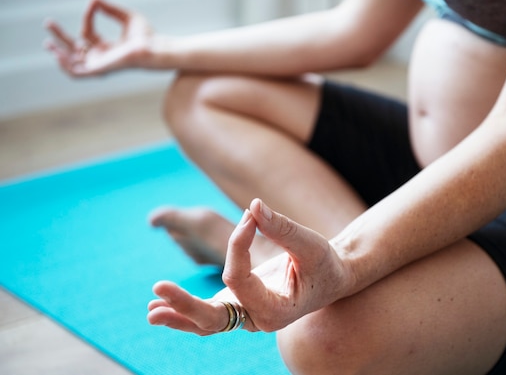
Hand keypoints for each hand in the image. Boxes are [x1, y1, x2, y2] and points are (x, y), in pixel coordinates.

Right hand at [44, 0, 152, 76]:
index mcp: (108, 48)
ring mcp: (101, 65)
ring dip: (59, 54)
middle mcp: (102, 58)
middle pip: (75, 49)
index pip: (88, 33)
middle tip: (48, 23)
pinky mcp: (100, 70)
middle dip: (60, 37)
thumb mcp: (126, 17)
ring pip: (73, 64)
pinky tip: (58, 54)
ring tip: (47, 43)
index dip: (87, 17)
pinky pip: (78, 73)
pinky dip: (66, 66)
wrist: (153, 48)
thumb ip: (110, 9)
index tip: (93, 4)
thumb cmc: (147, 36)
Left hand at [147, 199, 351, 333]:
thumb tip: (253, 206)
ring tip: (150, 310)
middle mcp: (256, 320)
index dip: (237, 244)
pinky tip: (157, 309)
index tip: (249, 216)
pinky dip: (183, 313)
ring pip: (205, 323)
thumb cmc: (324, 263)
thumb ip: (282, 228)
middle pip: (213, 319)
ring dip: (177, 314)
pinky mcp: (237, 306)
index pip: (238, 278)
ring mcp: (244, 315)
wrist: (331, 278)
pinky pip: (208, 316)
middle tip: (158, 286)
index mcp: (276, 311)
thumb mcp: (311, 244)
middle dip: (184, 304)